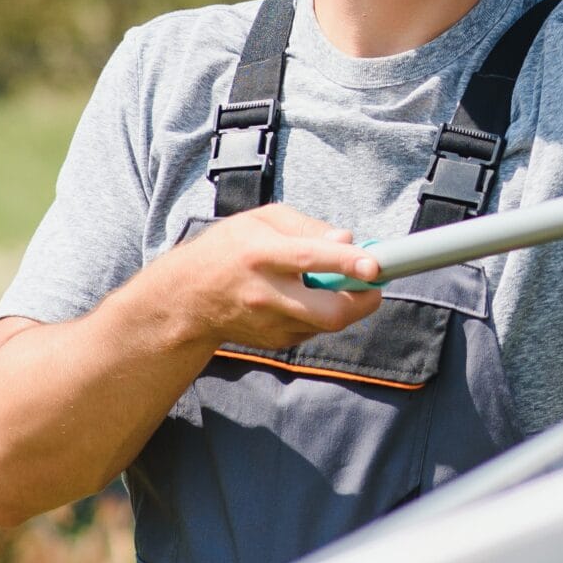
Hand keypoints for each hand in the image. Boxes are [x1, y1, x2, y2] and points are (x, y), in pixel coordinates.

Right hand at [141, 204, 383, 351]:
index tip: (375, 265)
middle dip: (362, 301)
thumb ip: (308, 226)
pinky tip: (307, 299)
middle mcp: (266, 294)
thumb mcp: (261, 221)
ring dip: (345, 305)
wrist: (187, 298)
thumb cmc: (228, 249)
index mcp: (261, 254)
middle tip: (374, 285)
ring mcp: (270, 323)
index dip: (347, 263)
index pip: (310, 259)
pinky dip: (323, 314)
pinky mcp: (275, 341)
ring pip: (327, 323)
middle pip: (329, 312)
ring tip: (334, 284)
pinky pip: (315, 329)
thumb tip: (348, 240)